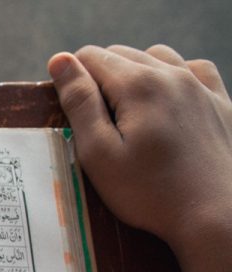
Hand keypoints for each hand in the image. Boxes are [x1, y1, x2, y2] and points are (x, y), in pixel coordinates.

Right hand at [51, 45, 231, 271]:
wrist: (213, 213)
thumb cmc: (149, 192)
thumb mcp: (99, 154)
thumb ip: (80, 104)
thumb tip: (61, 61)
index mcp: (138, 85)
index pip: (91, 57)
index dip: (72, 78)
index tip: (70, 111)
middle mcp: (172, 73)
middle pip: (123, 54)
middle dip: (100, 78)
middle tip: (95, 122)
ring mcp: (200, 85)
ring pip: (157, 57)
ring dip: (135, 75)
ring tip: (128, 113)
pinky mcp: (219, 100)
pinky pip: (193, 69)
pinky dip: (172, 77)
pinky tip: (166, 101)